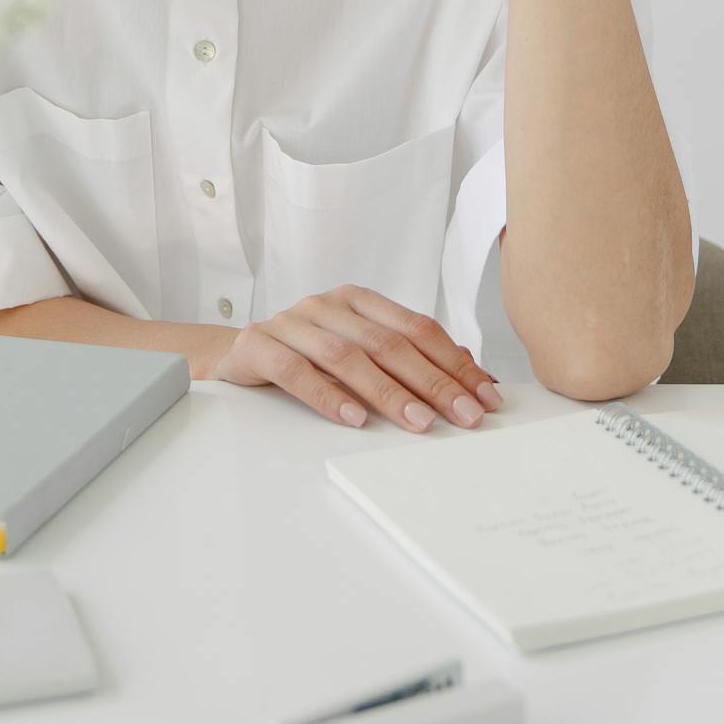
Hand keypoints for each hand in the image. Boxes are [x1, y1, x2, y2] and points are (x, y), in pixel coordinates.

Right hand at [208, 285, 505, 430]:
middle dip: (433, 382)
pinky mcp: (260, 345)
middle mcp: (329, 305)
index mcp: (360, 301)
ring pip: (347, 357)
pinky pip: (297, 371)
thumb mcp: (360, 353)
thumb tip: (474, 380)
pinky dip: (328, 396)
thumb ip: (408, 361)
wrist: (238, 354)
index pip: (418, 329)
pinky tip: (354, 419)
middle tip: (464, 415)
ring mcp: (293, 322)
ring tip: (418, 422)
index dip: (455, 362)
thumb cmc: (308, 356)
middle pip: (389, 344)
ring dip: (388, 393)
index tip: (485, 396)